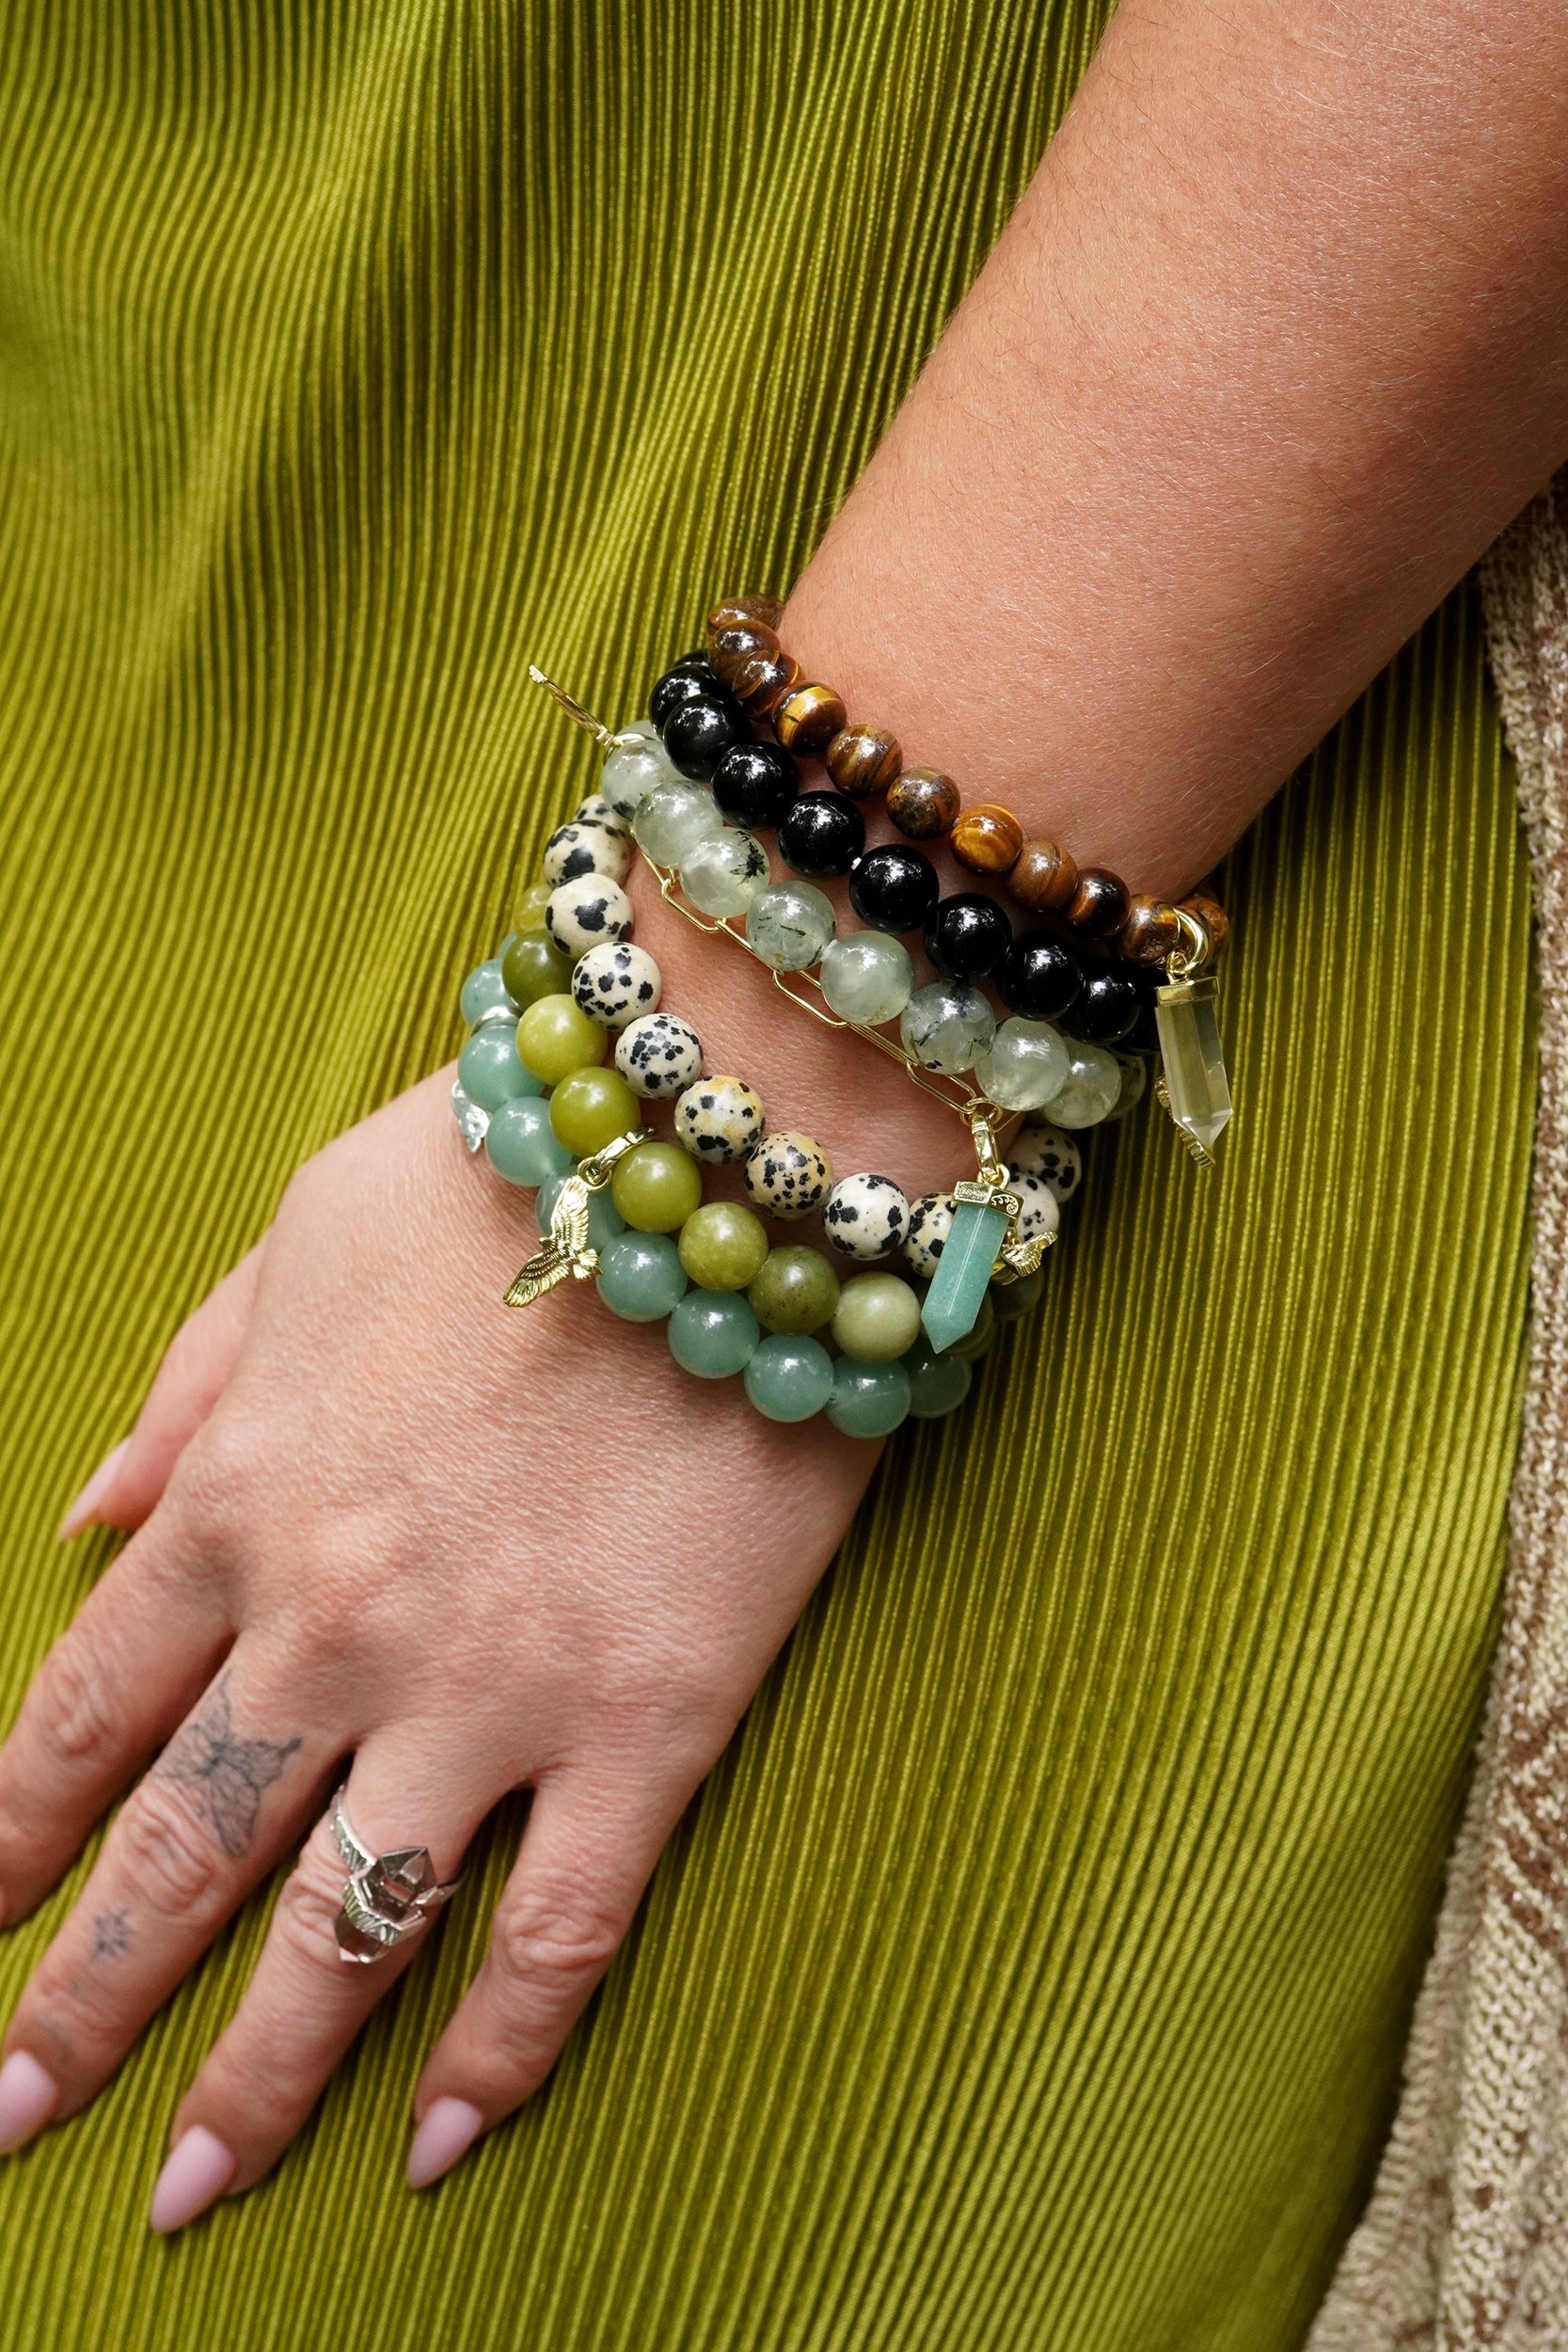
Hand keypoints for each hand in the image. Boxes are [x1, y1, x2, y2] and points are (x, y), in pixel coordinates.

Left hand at [0, 1068, 883, 2227]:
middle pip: (179, 1857)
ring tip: (185, 2188)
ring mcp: (489, 1691)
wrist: (730, 1151)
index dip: (7, 1835)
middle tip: (11, 2119)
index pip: (82, 1713)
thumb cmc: (511, 1168)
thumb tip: (83, 1517)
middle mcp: (334, 1626)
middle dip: (79, 2004)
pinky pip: (558, 1932)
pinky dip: (498, 2054)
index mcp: (241, 1501)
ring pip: (343, 1931)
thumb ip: (190, 1387)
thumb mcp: (301, 1237)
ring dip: (252, 2079)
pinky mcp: (646, 1724)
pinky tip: (438, 2143)